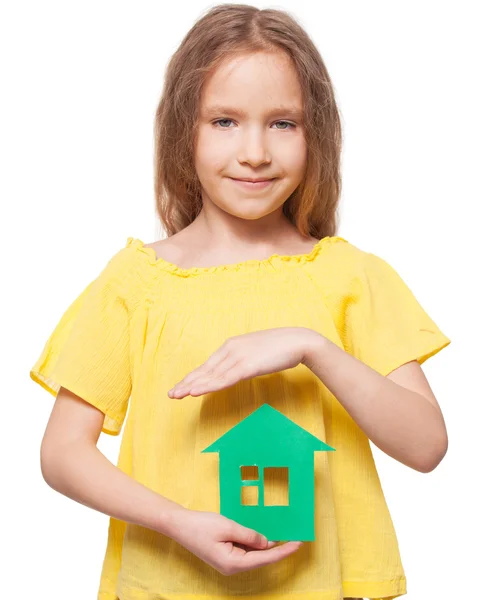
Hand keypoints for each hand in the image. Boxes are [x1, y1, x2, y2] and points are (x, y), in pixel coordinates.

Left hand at [168, 327, 323, 397]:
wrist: (298, 341)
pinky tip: (196, 391)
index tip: (182, 386)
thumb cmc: (280, 348)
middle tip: (171, 394)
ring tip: (178, 395)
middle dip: (187, 383)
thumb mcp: (256, 353)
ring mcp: (238, 357)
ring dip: (193, 386)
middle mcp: (231, 349)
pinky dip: (208, 386)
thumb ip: (243, 360)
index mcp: (232, 345)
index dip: (193, 376)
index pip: (208, 364)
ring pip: (211, 376)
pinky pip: (224, 379)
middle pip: (205, 370)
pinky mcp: (247, 365)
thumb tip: (236, 371)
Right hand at [168, 508, 302, 574]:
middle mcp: (232, 567)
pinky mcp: (225, 555)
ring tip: (284, 535)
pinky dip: (255, 543)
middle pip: (260, 559)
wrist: (179, 525)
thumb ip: (249, 535)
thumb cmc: (202, 525)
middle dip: (278, 549)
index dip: (283, 552)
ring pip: (253, 555)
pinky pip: (245, 551)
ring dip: (267, 546)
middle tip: (296, 538)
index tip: (298, 544)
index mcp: (233, 563)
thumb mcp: (229, 527)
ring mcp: (228, 562)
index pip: (264, 559)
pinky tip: (264, 535)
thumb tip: (266, 542)